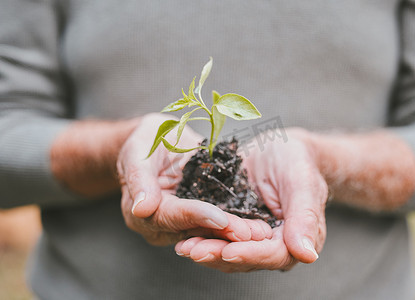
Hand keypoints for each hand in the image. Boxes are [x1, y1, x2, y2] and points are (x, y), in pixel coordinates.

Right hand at [117, 113, 271, 245]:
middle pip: (193, 230)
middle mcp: (162, 224)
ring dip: (236, 232)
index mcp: (141, 212)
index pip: (171, 216)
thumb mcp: (137, 152)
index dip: (196, 216)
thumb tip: (142, 208)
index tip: (220, 218)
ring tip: (262, 232)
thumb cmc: (145, 142)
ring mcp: (182, 222)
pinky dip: (238, 222)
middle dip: (224, 232)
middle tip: (251, 234)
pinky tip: (260, 224)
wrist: (160, 140)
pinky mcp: (200, 215)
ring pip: (209, 230)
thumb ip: (139, 179)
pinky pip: (219, 221)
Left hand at [175, 132, 326, 270]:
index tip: (229, 252)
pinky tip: (184, 236)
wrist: (280, 148)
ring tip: (184, 247)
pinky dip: (202, 236)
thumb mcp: (302, 182)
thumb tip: (307, 255)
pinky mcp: (234, 226)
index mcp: (296, 238)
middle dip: (219, 254)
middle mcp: (273, 243)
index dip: (250, 254)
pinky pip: (217, 236)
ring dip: (206, 250)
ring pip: (228, 251)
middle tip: (195, 251)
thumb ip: (305, 217)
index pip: (273, 254)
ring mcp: (252, 236)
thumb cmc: (296, 161)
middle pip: (246, 257)